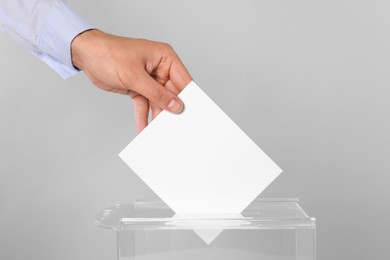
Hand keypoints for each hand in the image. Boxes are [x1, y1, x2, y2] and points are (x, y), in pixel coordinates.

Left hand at [71, 29, 191, 131]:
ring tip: (160, 132)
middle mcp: (160, 69)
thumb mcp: (135, 76)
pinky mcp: (138, 88)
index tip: (192, 114)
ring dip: (157, 116)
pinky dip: (143, 116)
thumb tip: (176, 105)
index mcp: (165, 58)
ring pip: (158, 102)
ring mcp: (149, 79)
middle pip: (172, 94)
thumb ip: (157, 93)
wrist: (86, 54)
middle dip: (171, 110)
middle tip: (175, 128)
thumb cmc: (109, 54)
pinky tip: (144, 128)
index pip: (183, 80)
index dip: (189, 97)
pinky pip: (144, 105)